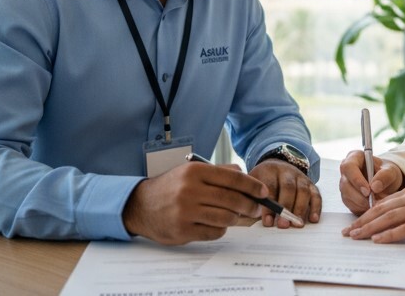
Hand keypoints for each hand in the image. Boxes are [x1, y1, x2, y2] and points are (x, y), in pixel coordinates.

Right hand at [122, 162, 265, 244]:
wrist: (141, 206)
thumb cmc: (172, 187)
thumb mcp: (191, 171)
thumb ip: (218, 172)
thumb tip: (245, 176)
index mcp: (195, 171)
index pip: (233, 178)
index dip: (252, 186)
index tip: (263, 192)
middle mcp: (190, 190)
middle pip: (232, 199)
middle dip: (250, 205)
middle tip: (257, 208)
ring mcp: (186, 212)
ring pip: (225, 217)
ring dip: (236, 218)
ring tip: (237, 216)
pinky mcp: (183, 230)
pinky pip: (214, 232)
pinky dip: (221, 229)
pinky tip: (217, 224)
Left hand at [248, 159, 320, 227]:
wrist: (275, 167)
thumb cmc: (261, 182)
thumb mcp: (252, 185)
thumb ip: (249, 198)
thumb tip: (244, 214)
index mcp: (269, 170)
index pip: (270, 186)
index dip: (269, 205)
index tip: (268, 221)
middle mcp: (286, 171)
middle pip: (288, 188)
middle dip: (286, 208)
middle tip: (283, 225)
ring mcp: (300, 177)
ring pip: (303, 191)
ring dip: (300, 209)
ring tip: (297, 224)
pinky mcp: (310, 184)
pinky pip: (316, 195)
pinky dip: (316, 207)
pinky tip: (313, 219)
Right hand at [339, 149, 403, 214]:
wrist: (388, 183)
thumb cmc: (388, 173)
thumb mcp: (391, 172)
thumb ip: (385, 176)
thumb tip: (375, 186)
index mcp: (355, 157)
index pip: (349, 167)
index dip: (356, 180)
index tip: (368, 191)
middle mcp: (347, 171)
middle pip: (345, 184)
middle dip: (358, 195)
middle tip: (372, 202)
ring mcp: (345, 184)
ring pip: (346, 196)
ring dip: (360, 203)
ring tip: (375, 204)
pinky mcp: (347, 197)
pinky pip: (350, 205)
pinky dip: (360, 208)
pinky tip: (371, 207)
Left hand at [341, 186, 404, 242]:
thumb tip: (390, 218)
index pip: (383, 203)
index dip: (366, 213)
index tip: (354, 224)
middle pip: (382, 210)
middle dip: (363, 221)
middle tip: (349, 232)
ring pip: (389, 218)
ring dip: (370, 228)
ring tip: (357, 236)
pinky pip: (404, 229)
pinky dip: (389, 235)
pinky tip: (378, 240)